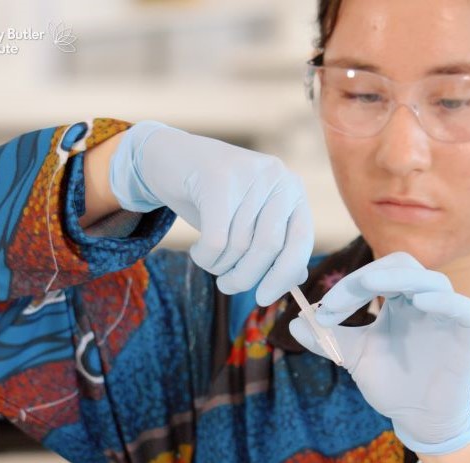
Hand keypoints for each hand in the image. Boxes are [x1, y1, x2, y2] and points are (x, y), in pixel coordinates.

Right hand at [109, 121, 313, 305]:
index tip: (263, 298)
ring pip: (239, 245)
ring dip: (220, 266)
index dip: (283, 276)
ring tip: (208, 261)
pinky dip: (206, 256)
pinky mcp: (218, 177)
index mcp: (291, 190)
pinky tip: (198, 252)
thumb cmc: (213, 198)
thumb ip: (276, 246)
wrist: (168, 157)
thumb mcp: (248, 222)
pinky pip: (217, 238)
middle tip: (226, 286)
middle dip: (245, 277)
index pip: (300, 242)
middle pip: (268, 247)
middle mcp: (276, 177)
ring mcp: (248, 174)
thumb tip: (298, 278)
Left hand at [289, 252, 469, 454]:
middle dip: (368, 275)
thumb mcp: (354, 357)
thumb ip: (328, 338)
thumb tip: (292, 322)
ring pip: (432, 279)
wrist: (417, 418)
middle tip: (337, 301)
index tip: (322, 311)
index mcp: (397, 300)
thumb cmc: (391, 384)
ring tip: (370, 287)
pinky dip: (443, 300)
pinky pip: (463, 306)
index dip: (347, 285)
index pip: (375, 273)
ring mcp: (447, 313)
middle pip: (402, 265)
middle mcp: (422, 300)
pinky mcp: (467, 331)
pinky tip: (420, 303)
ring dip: (399, 280)